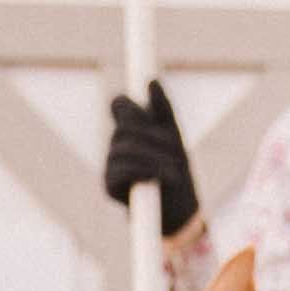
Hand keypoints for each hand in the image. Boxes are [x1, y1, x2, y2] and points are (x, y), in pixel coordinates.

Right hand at [103, 80, 199, 237]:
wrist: (180, 210)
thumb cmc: (176, 170)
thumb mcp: (174, 137)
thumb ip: (163, 110)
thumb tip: (151, 81)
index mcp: (131, 129)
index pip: (119, 105)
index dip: (128, 102)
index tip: (145, 109)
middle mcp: (116, 144)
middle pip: (125, 126)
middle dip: (154, 137)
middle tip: (178, 152)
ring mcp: (111, 164)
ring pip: (124, 149)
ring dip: (154, 159)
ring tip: (175, 172)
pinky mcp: (109, 185)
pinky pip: (121, 171)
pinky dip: (144, 173)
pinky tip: (159, 179)